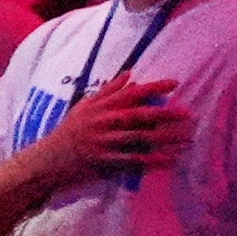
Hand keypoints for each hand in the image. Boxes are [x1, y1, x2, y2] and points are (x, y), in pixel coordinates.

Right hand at [22, 77, 189, 192]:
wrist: (48, 160)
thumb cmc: (69, 131)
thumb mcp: (84, 106)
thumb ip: (108, 90)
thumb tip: (131, 73)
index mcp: (100, 107)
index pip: (131, 93)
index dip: (154, 87)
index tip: (175, 83)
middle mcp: (103, 122)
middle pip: (140, 116)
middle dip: (166, 114)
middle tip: (188, 113)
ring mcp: (104, 143)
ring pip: (141, 139)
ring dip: (166, 139)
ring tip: (186, 138)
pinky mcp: (105, 162)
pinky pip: (134, 161)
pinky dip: (155, 161)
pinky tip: (172, 160)